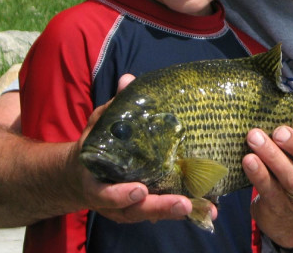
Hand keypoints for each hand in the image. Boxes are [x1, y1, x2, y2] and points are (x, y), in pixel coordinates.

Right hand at [71, 74, 217, 223]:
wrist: (84, 174)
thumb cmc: (95, 145)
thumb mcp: (99, 125)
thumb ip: (113, 108)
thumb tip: (128, 80)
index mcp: (96, 182)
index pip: (105, 195)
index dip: (120, 196)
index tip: (140, 190)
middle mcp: (113, 201)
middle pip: (136, 210)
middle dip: (160, 207)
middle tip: (183, 204)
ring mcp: (130, 208)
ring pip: (153, 213)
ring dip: (177, 211)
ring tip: (203, 207)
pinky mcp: (146, 207)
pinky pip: (165, 212)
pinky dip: (185, 211)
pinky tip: (208, 209)